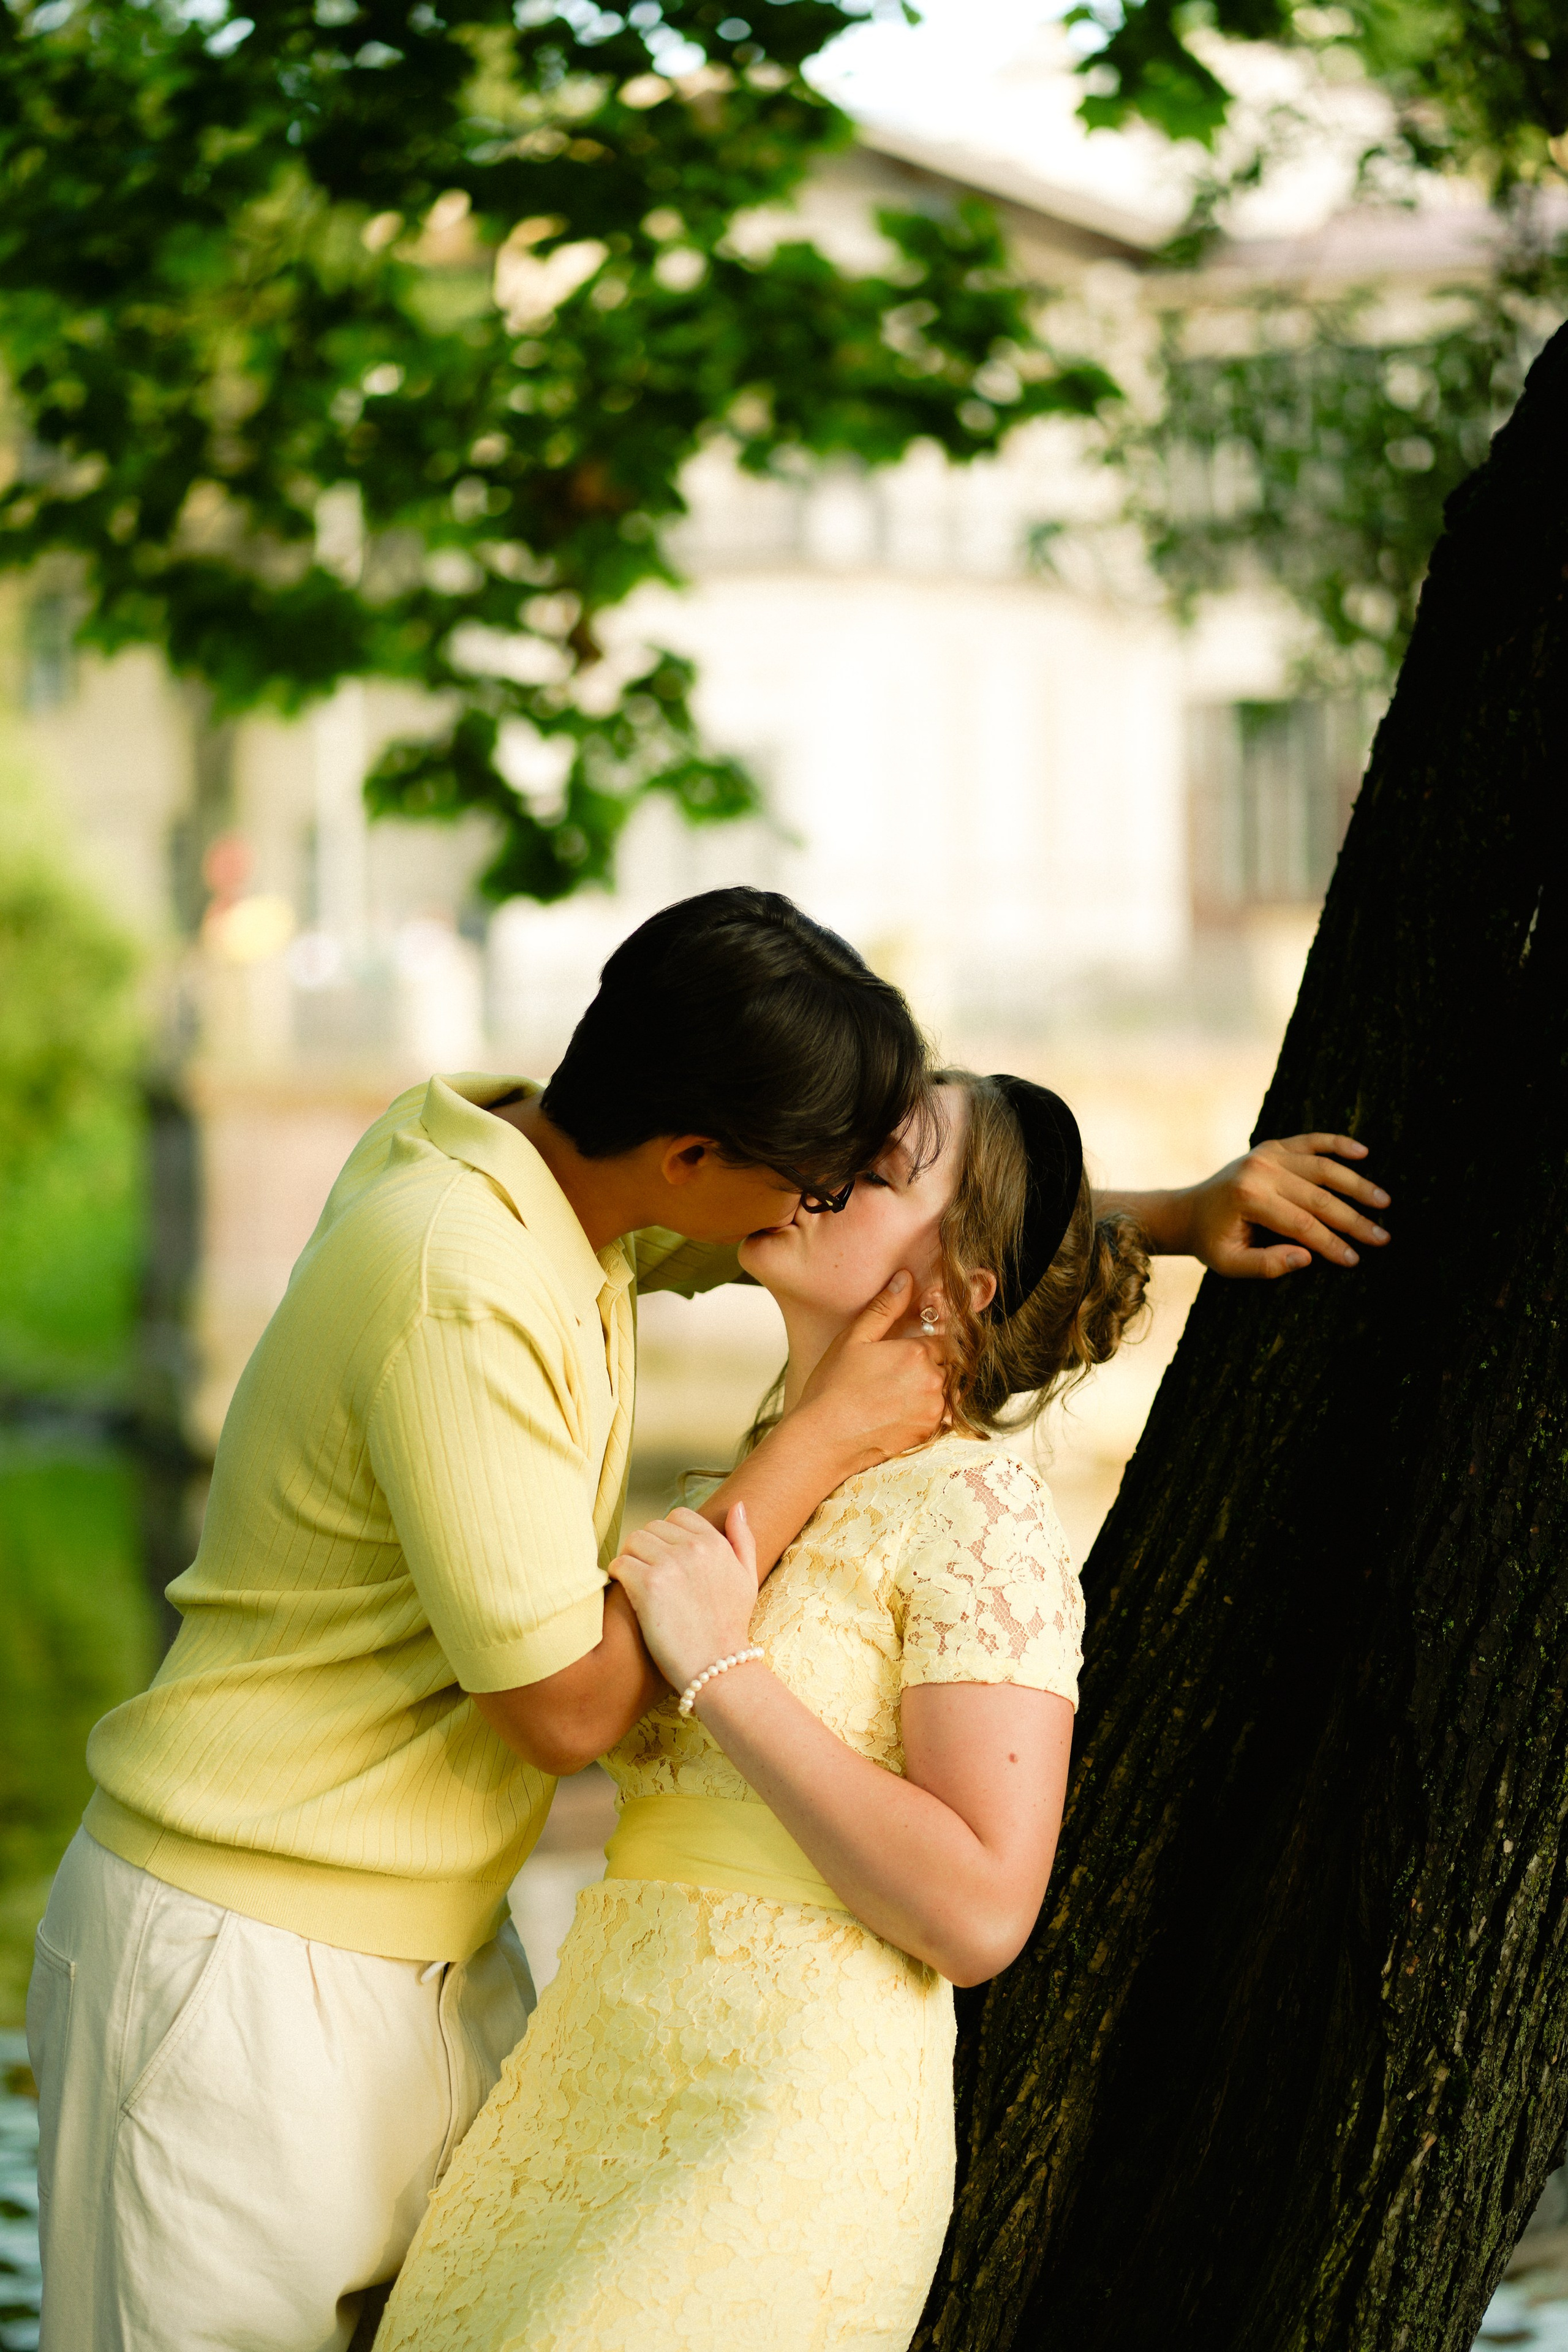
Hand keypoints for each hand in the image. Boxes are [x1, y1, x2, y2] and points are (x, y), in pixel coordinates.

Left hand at [606, 1503, 758, 1693]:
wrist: (717, 1667)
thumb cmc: (730, 1626)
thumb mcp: (748, 1578)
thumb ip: (742, 1539)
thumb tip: (738, 1505)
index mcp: (715, 1543)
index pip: (678, 1516)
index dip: (668, 1537)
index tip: (666, 1560)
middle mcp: (693, 1548)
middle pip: (652, 1527)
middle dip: (647, 1549)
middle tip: (650, 1576)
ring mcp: (669, 1564)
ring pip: (633, 1541)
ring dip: (631, 1560)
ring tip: (637, 1584)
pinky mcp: (647, 1585)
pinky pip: (619, 1564)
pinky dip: (617, 1576)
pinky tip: (627, 1593)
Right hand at [793, 1269, 947, 1473]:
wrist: (824, 1440)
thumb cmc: (833, 1388)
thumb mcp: (854, 1339)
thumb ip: (884, 1307)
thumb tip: (906, 1278)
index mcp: (917, 1353)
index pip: (940, 1339)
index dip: (924, 1343)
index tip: (904, 1354)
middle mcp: (933, 1381)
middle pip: (945, 1365)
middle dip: (926, 1366)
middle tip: (892, 1376)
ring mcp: (933, 1410)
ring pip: (944, 1391)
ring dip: (927, 1389)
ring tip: (892, 1396)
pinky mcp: (929, 1434)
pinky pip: (941, 1416)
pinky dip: (925, 1412)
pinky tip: (897, 1413)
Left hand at [1182, 1133, 1390, 1278]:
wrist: (1188, 1211)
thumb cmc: (1212, 1242)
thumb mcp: (1229, 1264)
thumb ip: (1266, 1265)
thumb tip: (1308, 1257)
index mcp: (1249, 1199)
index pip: (1303, 1225)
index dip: (1332, 1243)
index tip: (1355, 1259)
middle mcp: (1259, 1171)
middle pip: (1319, 1197)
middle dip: (1353, 1220)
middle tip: (1382, 1237)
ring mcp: (1266, 1154)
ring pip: (1322, 1167)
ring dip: (1356, 1183)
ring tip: (1384, 1201)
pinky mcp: (1271, 1146)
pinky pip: (1310, 1140)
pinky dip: (1337, 1143)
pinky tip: (1364, 1152)